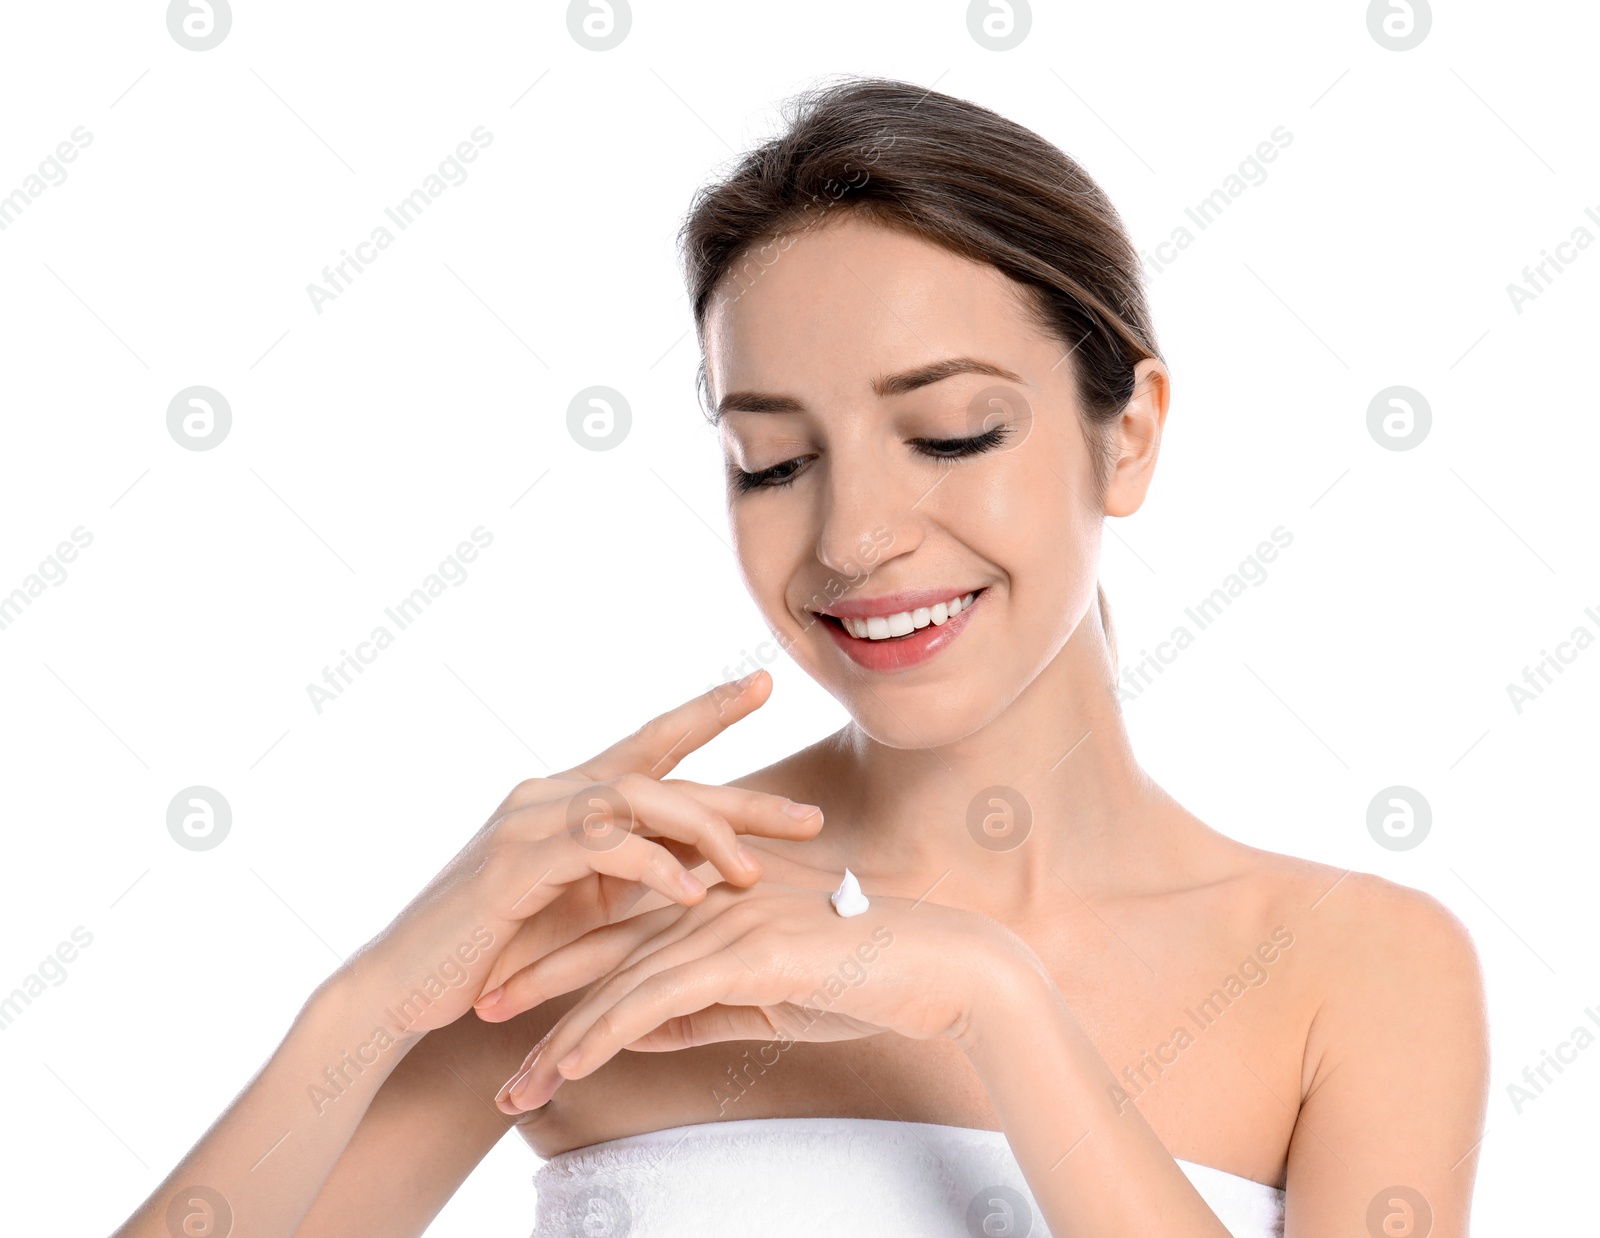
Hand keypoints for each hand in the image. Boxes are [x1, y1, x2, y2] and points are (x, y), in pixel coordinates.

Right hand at [336, 670, 823, 1039]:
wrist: (406, 987)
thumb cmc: (496, 952)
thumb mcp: (581, 910)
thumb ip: (631, 878)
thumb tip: (704, 871)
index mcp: (570, 800)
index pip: (651, 745)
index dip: (706, 712)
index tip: (764, 684)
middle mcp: (550, 793)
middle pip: (661, 772)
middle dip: (739, 796)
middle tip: (809, 817)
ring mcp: (528, 821)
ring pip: (634, 797)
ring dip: (700, 833)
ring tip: (749, 873)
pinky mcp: (513, 861)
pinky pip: (598, 847)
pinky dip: (650, 867)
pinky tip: (691, 893)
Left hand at [490, 880, 1025, 1112]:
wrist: (941, 968)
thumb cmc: (866, 979)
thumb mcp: (765, 998)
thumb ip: (695, 1009)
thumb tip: (630, 1032)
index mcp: (713, 896)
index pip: (621, 928)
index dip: (561, 959)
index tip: (511, 993)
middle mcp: (709, 898)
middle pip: (604, 947)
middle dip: (536, 985)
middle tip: (476, 1014)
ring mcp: (725, 919)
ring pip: (620, 980)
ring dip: (559, 1034)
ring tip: (512, 1084)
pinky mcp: (744, 951)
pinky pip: (657, 998)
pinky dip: (606, 1033)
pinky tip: (567, 1066)